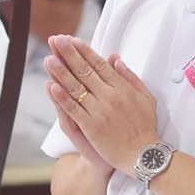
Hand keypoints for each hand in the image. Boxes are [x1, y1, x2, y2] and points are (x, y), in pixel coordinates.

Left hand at [45, 34, 161, 175]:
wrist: (142, 154)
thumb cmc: (145, 126)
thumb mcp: (145, 97)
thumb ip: (130, 76)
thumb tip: (115, 58)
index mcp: (122, 87)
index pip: (99, 64)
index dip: (84, 51)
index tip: (72, 40)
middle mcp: (109, 96)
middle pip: (85, 71)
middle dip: (69, 54)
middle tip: (56, 40)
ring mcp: (99, 111)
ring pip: (76, 87)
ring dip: (61, 72)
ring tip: (49, 58)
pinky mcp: (91, 126)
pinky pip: (73, 109)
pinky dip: (62, 97)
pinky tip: (52, 86)